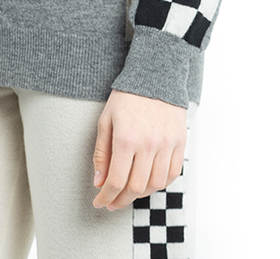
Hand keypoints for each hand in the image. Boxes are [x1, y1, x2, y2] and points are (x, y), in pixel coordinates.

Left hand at [92, 89, 186, 210]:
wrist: (154, 77)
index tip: (100, 203)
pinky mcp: (180, 143)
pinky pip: (173, 174)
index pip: (116, 181)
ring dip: (140, 194)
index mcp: (126, 138)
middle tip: (112, 202)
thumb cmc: (126, 98)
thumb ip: (101, 153)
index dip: (107, 197)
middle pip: (136, 187)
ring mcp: (167, 144)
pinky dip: (161, 184)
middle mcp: (148, 144)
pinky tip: (149, 182)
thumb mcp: (106, 121)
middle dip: (121, 200)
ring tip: (129, 192)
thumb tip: (99, 182)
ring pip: (156, 184)